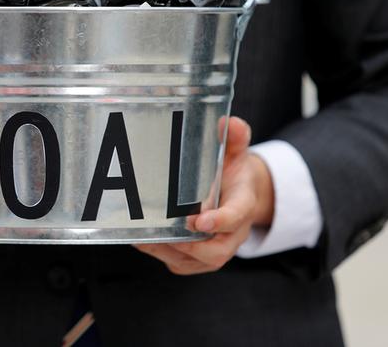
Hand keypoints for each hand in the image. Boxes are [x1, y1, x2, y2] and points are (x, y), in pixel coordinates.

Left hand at [134, 116, 273, 274]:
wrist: (239, 193)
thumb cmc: (233, 173)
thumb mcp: (237, 151)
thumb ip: (235, 136)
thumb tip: (227, 122)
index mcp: (244, 204)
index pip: (236, 216)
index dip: (220, 221)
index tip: (199, 220)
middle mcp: (233, 232)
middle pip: (217, 251)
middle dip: (191, 246)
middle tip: (167, 232)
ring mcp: (217, 248)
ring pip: (196, 261)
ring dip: (170, 252)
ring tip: (145, 238)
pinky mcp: (200, 258)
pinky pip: (183, 264)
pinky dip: (163, 255)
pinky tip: (143, 241)